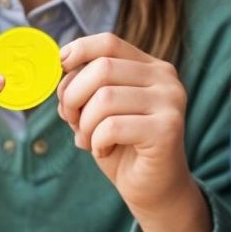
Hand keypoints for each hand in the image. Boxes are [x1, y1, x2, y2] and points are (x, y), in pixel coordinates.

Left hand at [58, 34, 189, 217]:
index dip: (78, 51)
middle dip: (73, 95)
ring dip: (85, 124)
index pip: (109, 43)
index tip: (60, 69)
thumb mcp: (99, 110)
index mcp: (151, 68)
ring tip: (90, 139)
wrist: (154, 189)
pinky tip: (103, 151)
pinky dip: (97, 142)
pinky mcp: (168, 129)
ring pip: (104, 98)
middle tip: (72, 120)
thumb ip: (86, 87)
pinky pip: (113, 126)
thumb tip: (60, 67)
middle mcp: (166, 79)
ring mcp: (170, 102)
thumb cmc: (123, 147)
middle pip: (102, 68)